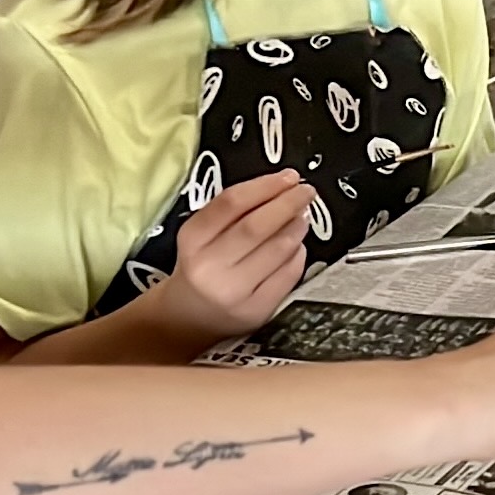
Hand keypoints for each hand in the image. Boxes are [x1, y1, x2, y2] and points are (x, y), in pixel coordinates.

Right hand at [146, 172, 316, 343]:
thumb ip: (231, 213)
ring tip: (303, 216)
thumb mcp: (200, 236)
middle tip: (306, 191)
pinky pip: (288, 274)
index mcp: (193, 240)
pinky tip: (297, 245)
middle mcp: (211, 266)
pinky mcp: (256, 310)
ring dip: (296, 227)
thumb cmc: (201, 267)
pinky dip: (298, 254)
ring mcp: (235, 291)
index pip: (231, 203)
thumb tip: (279, 190)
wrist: (188, 317)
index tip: (288, 177)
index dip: (265, 186)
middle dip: (288, 203)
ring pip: (277, 250)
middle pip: (256, 226)